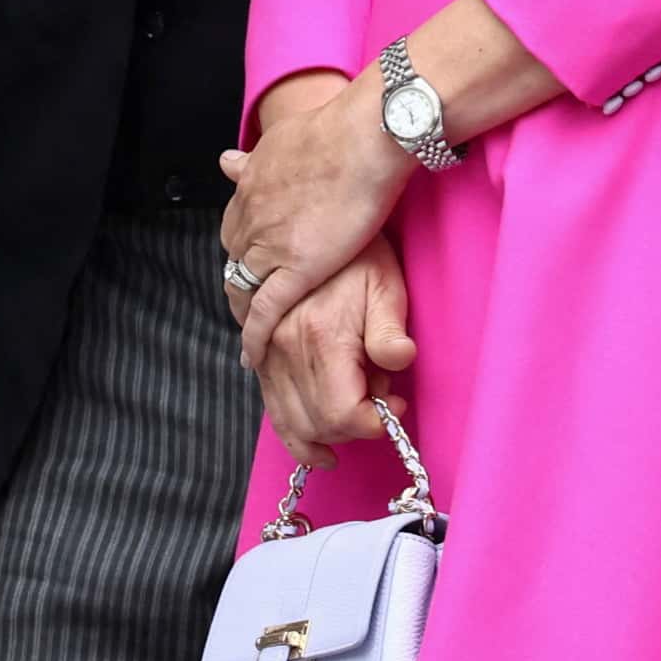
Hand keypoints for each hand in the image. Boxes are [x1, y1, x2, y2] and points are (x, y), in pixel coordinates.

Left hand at [218, 71, 403, 356]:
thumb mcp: (281, 138)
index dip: (243, 253)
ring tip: (250, 337)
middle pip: (236, 263)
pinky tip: (254, 355)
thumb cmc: (338, 129)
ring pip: (245, 290)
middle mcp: (251, 219)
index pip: (235, 231)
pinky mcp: (296, 268)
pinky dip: (256, 335)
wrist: (363, 134)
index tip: (249, 268)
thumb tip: (227, 160)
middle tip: (248, 308)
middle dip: (240, 285)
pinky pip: (266, 310)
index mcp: (250, 190)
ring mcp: (270, 245)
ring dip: (244, 315)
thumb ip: (255, 158)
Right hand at [257, 243, 414, 450]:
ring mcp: (269, 352)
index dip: (373, 424)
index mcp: (321, 338)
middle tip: (379, 408)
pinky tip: (311, 438)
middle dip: (351, 430)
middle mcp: (286, 350)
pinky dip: (290, 428)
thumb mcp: (386, 286)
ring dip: (319, 438)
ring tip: (347, 436)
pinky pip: (270, 403)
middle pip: (315, 423)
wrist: (316, 221)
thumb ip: (390, 331)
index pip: (342, 414)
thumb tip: (398, 362)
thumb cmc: (360, 255)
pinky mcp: (262, 351)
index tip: (394, 407)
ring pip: (288, 420)